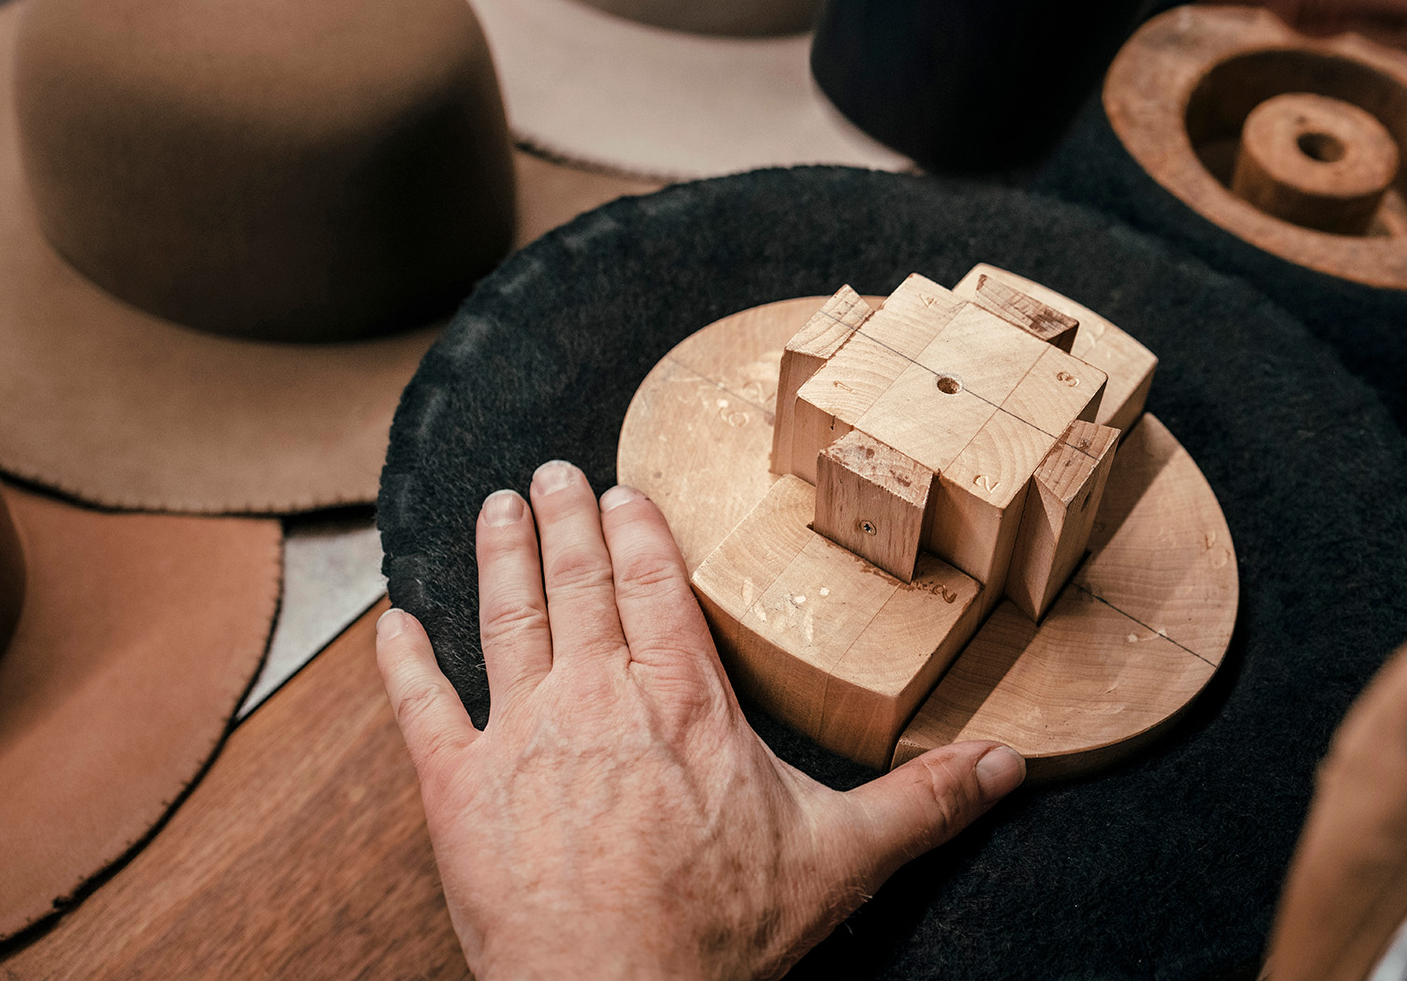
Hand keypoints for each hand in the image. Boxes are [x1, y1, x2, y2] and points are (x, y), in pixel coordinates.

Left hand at [375, 461, 1025, 980]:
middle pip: (579, 582)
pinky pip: (422, 707)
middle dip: (565, 520)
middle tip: (554, 472)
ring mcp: (523, 736)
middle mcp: (600, 696)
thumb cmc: (723, 934)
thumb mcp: (842, 860)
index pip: (655, 586)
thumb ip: (924, 802)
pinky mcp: (458, 790)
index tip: (620, 491)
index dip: (635, 532)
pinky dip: (405, 659)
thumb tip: (1011, 763)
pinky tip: (394, 621)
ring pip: (508, 618)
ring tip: (499, 505)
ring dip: (500, 555)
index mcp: (686, 698)